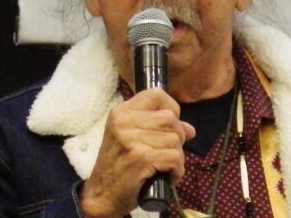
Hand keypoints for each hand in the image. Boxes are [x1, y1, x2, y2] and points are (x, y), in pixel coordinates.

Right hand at [80, 88, 195, 217]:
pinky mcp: (141, 158)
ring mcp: (131, 139)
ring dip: (176, 157)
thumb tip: (189, 129)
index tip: (170, 125)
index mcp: (121, 112)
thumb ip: (159, 129)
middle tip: (165, 152)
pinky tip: (166, 176)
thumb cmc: (118, 167)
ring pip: (175, 139)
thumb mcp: (131, 140)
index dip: (170, 107)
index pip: (156, 94)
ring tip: (163, 166)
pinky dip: (177, 170)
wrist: (101, 195)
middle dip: (176, 137)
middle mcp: (124, 122)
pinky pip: (175, 157)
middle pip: (170, 118)